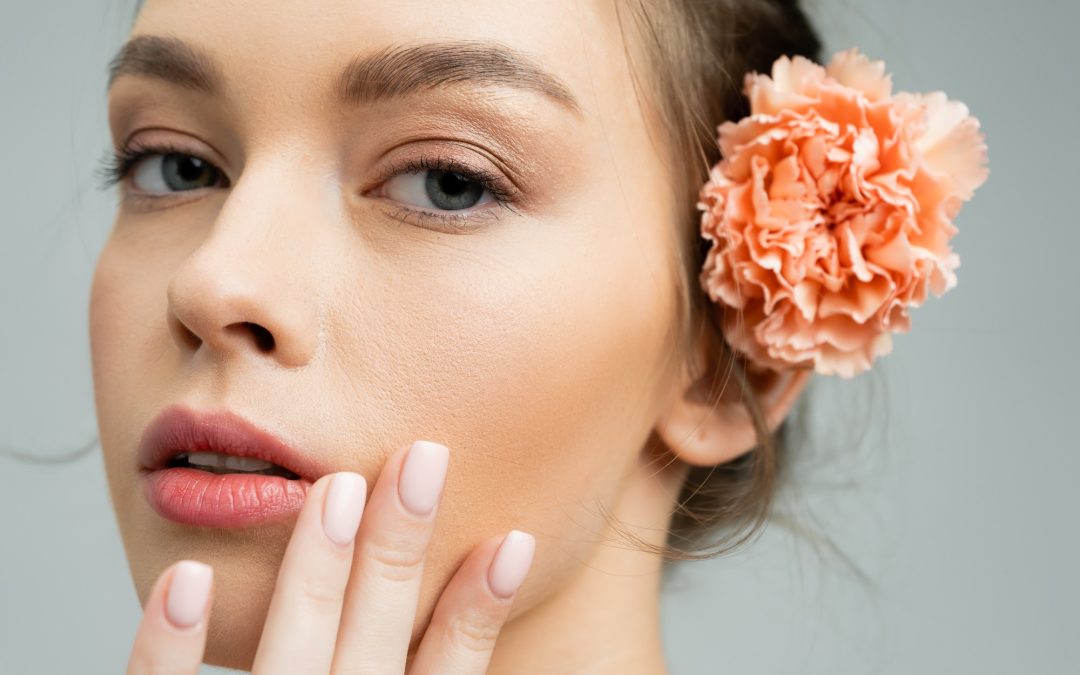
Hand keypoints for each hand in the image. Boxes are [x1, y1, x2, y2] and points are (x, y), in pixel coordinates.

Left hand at [125, 440, 535, 673]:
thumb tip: (467, 637)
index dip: (477, 611)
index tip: (513, 540)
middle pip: (373, 642)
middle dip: (399, 550)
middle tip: (422, 460)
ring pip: (288, 659)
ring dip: (313, 573)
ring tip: (336, 489)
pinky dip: (168, 649)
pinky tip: (178, 579)